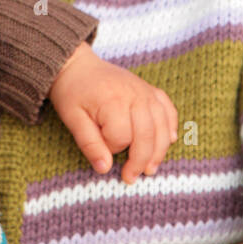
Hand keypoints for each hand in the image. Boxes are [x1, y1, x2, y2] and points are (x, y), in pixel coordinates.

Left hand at [48, 43, 177, 181]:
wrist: (78, 65)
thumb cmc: (73, 93)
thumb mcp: (72, 119)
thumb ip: (89, 144)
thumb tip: (105, 168)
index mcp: (113, 101)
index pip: (122, 136)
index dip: (112, 148)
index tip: (101, 150)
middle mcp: (135, 94)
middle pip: (147, 134)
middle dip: (141, 160)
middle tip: (131, 178)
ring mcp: (145, 91)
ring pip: (162, 125)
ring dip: (159, 150)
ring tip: (150, 168)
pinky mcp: (150, 89)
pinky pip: (168, 109)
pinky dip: (171, 126)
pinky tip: (170, 140)